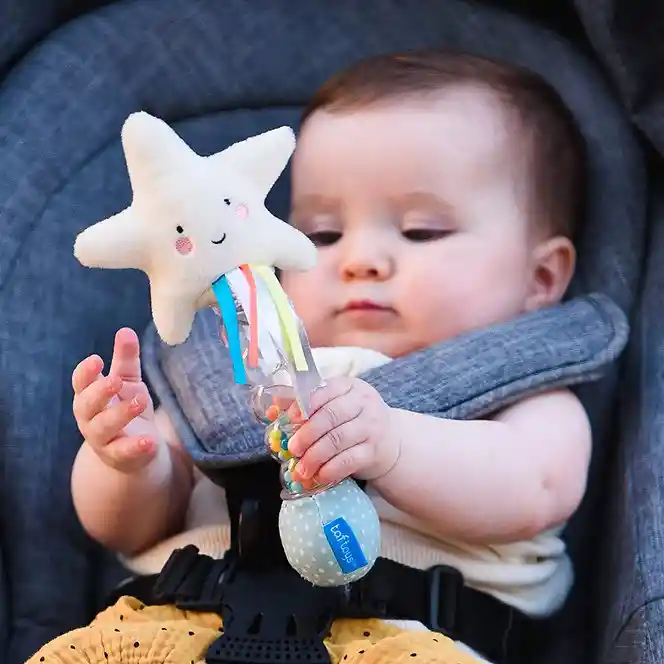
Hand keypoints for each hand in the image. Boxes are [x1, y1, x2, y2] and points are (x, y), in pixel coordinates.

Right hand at [72, 328, 160, 472]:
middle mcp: (90, 418)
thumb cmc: (126, 408)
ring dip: (120, 414)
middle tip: (116, 380)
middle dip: (99, 392)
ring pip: (102, 428)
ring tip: (140, 401)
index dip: (85, 372)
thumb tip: (125, 330)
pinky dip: (135, 447)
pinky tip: (149, 441)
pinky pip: (123, 453)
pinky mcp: (119, 456)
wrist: (137, 449)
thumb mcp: (129, 381)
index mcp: (89, 396)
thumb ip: (126, 358)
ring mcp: (102, 439)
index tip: (97, 360)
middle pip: (85, 405)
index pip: (80, 382)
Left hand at [287, 376, 400, 485]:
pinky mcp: (374, 451)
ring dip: (315, 456)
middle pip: (331, 416)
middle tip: (292, 449)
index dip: (304, 406)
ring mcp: (371, 427)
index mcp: (349, 386)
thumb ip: (305, 405)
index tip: (289, 420)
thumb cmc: (352, 419)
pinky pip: (349, 460)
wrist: (389, 440)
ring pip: (338, 440)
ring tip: (301, 469)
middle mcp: (364, 403)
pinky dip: (330, 469)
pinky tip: (318, 476)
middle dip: (307, 434)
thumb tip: (273, 410)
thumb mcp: (334, 404)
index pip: (325, 391)